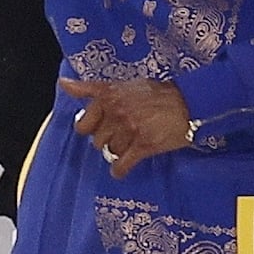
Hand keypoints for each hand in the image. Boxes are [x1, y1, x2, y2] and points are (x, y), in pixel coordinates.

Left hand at [58, 73, 194, 174]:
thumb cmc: (157, 93)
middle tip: (121, 136)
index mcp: (108, 97)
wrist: (190, 103)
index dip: (90, 129)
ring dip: (118, 152)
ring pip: (110, 151)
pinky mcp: (144, 145)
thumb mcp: (121, 85)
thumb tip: (63, 84)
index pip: (83, 124)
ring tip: (130, 145)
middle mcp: (116, 113)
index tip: (98, 129)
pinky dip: (119, 170)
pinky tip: (121, 169)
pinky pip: (122, 164)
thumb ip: (91, 88)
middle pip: (97, 140)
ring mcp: (129, 130)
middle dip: (107, 141)